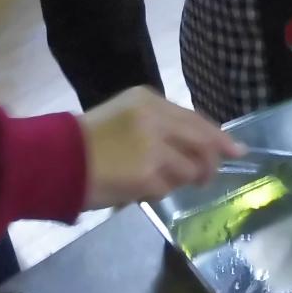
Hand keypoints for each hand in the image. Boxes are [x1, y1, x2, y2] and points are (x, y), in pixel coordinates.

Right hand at [80, 88, 243, 206]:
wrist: (55, 158)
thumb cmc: (86, 140)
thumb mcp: (125, 117)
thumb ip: (160, 126)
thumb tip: (195, 147)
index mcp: (149, 100)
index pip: (196, 120)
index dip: (218, 137)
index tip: (236, 149)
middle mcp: (156, 118)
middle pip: (203, 143)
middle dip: (210, 162)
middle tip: (208, 176)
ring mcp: (154, 147)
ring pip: (189, 170)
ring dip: (176, 181)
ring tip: (149, 181)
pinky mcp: (148, 174)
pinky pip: (168, 188)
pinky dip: (157, 192)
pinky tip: (136, 188)